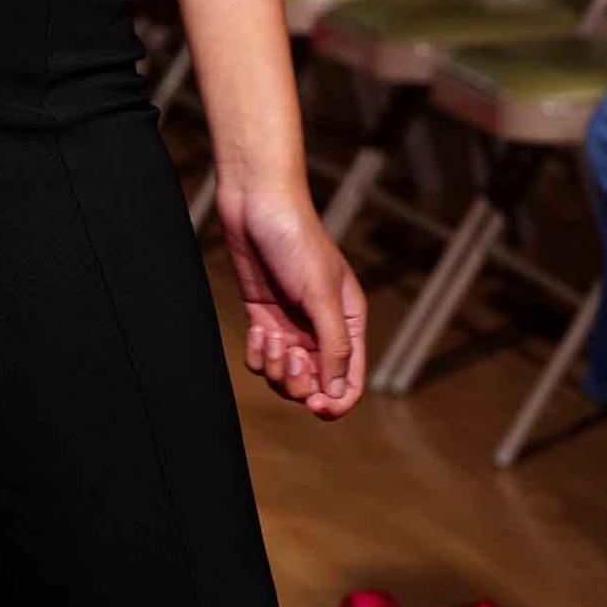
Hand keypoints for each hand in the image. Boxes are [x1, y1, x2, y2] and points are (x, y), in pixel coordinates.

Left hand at [218, 183, 366, 418]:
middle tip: (286, 351)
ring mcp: (292, 324)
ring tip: (269, 335)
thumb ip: (334, 344)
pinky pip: (262, 357)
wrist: (255, 201)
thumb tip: (338, 393)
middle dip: (297, 380)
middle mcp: (321, 329)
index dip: (335, 403)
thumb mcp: (320, 294)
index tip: (315, 405)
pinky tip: (256, 328)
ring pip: (285, 375)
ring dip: (274, 366)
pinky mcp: (264, 317)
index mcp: (348, 323)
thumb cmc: (295, 238)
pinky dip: (257, 353)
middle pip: (314, 385)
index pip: (350, 382)